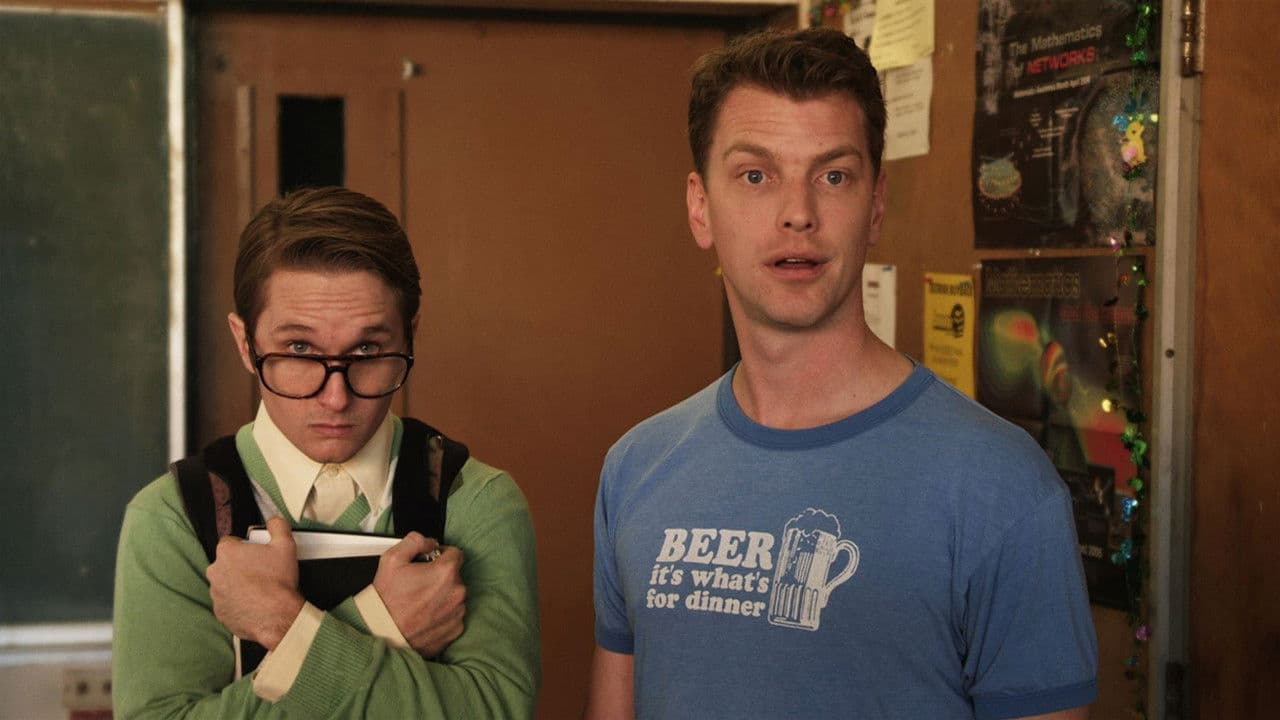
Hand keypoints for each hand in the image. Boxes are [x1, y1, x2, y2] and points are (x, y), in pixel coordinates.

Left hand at [206, 515, 304, 649]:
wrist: (276, 616)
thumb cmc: (278, 582)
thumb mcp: (286, 545)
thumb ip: (278, 526)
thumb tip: (273, 521)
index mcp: (227, 552)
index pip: (230, 542)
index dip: (245, 546)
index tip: (256, 553)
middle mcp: (216, 572)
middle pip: (226, 563)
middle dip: (240, 566)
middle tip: (261, 571)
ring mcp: (216, 594)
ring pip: (226, 584)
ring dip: (238, 584)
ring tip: (260, 588)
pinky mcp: (220, 612)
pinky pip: (228, 603)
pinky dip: (238, 602)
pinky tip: (255, 602)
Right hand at [373, 532, 466, 658]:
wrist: (382, 633)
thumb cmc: (387, 599)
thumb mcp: (392, 559)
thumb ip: (415, 541)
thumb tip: (430, 542)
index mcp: (446, 572)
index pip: (456, 553)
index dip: (441, 555)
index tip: (431, 562)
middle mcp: (457, 592)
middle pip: (455, 576)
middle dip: (440, 576)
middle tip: (419, 584)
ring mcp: (457, 612)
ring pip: (454, 596)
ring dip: (442, 595)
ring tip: (420, 602)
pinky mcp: (455, 629)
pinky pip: (454, 615)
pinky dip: (442, 613)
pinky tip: (425, 615)